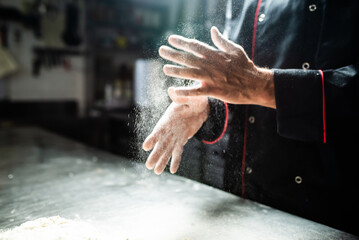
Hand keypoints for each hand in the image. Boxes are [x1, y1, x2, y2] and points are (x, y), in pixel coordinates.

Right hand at [142, 88, 208, 174]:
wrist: (200, 104)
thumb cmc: (194, 98)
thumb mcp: (189, 96)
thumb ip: (181, 96)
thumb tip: (172, 90)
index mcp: (169, 119)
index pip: (159, 130)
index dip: (153, 138)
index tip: (146, 146)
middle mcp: (170, 129)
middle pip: (161, 144)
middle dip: (155, 155)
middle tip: (148, 166)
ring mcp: (175, 135)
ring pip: (167, 150)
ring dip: (162, 161)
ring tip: (156, 172)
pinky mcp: (182, 139)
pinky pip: (178, 152)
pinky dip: (175, 160)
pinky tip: (172, 170)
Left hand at [159, 26, 275, 108]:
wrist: (255, 84)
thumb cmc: (245, 66)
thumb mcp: (235, 49)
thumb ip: (221, 41)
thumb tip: (213, 30)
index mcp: (215, 54)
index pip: (195, 46)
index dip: (182, 42)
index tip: (171, 39)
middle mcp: (211, 64)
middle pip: (189, 58)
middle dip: (174, 54)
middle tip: (161, 50)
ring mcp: (211, 77)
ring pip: (190, 73)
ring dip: (177, 71)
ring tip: (165, 68)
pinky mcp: (213, 90)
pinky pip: (196, 92)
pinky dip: (185, 92)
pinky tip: (174, 91)